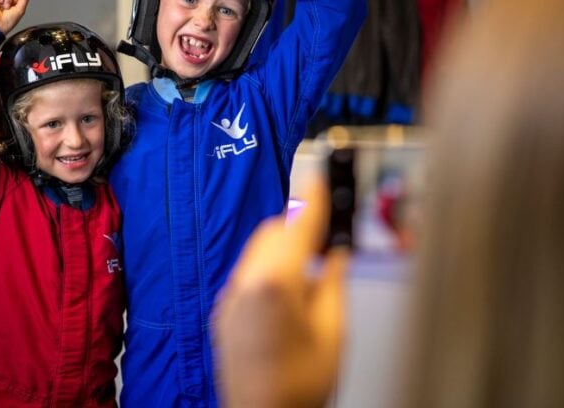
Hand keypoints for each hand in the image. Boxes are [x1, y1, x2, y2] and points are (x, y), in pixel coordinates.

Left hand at [213, 178, 348, 406]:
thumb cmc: (298, 387)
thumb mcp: (334, 333)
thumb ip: (334, 285)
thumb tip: (337, 256)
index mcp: (275, 284)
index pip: (297, 227)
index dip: (313, 200)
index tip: (321, 177)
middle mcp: (245, 284)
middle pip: (272, 232)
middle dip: (299, 226)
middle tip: (326, 235)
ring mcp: (231, 298)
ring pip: (257, 250)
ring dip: (283, 245)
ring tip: (312, 265)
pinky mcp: (225, 311)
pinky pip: (248, 272)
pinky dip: (269, 266)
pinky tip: (289, 288)